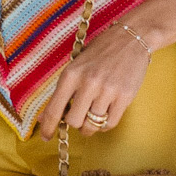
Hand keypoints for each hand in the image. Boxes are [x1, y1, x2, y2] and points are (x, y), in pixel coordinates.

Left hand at [36, 27, 150, 140]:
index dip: (48, 127)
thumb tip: (44, 118)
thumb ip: (61, 92)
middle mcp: (88, 83)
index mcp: (71, 74)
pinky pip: (110, 124)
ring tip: (93, 115)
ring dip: (90, 125)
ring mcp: (107, 91)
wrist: (131, 38)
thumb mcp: (76, 66)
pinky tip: (105, 113)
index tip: (45, 137)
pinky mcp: (125, 97)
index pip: (54, 109)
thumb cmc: (100, 53)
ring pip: (92, 125)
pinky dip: (105, 124)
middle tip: (80, 116)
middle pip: (73, 121)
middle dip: (75, 123)